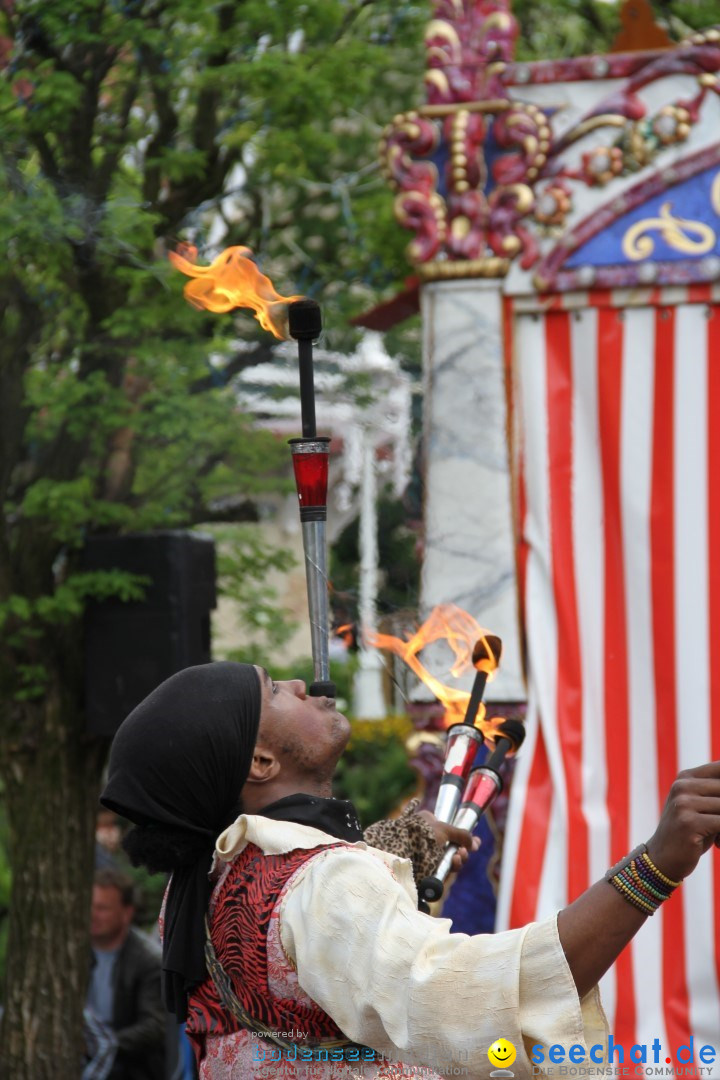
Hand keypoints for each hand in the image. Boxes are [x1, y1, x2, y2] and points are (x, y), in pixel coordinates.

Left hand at [416, 811, 480, 871]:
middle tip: (466, 850)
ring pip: (450, 859)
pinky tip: (455, 862)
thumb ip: (461, 834)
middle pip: (452, 847)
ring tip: (458, 855)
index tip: (475, 842)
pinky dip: (453, 866)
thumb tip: (474, 842)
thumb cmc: (422, 835)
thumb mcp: (444, 829)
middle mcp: (429, 840)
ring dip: (459, 857)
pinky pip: (446, 869)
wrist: (406, 853)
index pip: (449, 831)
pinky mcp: (429, 871)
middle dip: (462, 849)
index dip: (463, 837)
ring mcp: (428, 856)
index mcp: (429, 824)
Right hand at [646, 761, 719, 881]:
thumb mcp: (702, 807)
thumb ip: (717, 794)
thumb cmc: (691, 833)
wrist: (662, 859)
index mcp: (685, 778)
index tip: (718, 808)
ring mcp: (683, 804)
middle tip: (719, 826)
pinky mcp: (688, 823)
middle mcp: (682, 786)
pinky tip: (719, 843)